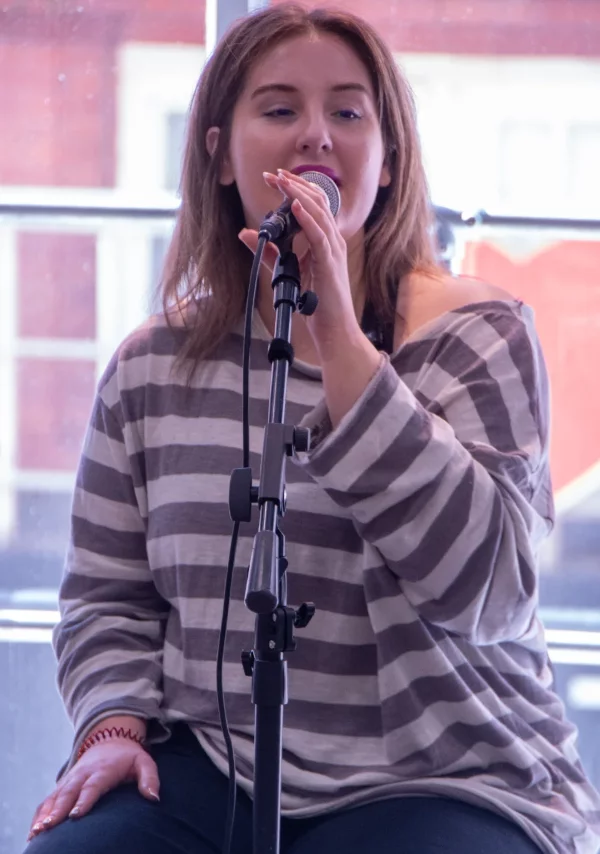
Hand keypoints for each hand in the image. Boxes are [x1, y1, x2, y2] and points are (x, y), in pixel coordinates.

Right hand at [27, 739, 158, 841]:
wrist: (110, 739)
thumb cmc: (129, 757)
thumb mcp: (144, 763)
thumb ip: (150, 778)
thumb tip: (154, 798)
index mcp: (102, 770)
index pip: (92, 786)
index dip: (84, 800)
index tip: (76, 815)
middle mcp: (82, 774)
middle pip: (68, 793)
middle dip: (57, 811)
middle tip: (48, 827)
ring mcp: (70, 779)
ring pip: (54, 797)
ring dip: (44, 814)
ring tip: (37, 832)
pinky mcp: (62, 785)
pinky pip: (48, 800)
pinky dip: (39, 814)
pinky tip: (33, 831)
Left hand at [239, 169, 361, 360]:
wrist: (334, 330)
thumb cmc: (315, 304)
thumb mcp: (287, 272)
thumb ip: (270, 252)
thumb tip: (246, 233)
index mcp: (325, 241)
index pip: (313, 205)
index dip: (296, 188)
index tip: (275, 178)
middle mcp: (332, 242)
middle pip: (317, 202)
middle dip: (294, 184)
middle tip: (273, 174)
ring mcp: (333, 251)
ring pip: (319, 213)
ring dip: (298, 194)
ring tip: (281, 181)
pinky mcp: (329, 264)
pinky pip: (319, 236)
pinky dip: (307, 218)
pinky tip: (295, 205)